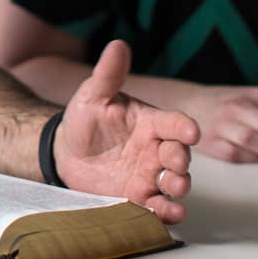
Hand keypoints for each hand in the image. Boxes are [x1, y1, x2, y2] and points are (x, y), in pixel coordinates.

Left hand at [53, 40, 199, 224]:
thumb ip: (108, 74)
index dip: (185, 127)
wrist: (66, 152)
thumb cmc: (85, 119)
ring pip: (174, 183)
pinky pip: (158, 206)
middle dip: (181, 161)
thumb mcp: (93, 95)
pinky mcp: (139, 196)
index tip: (192, 132)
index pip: (174, 123)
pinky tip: (169, 214)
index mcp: (151, 122)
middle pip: (180, 156)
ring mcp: (150, 174)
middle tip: (175, 164)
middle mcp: (156, 149)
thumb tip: (117, 44)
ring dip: (179, 188)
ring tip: (175, 191)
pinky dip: (167, 212)